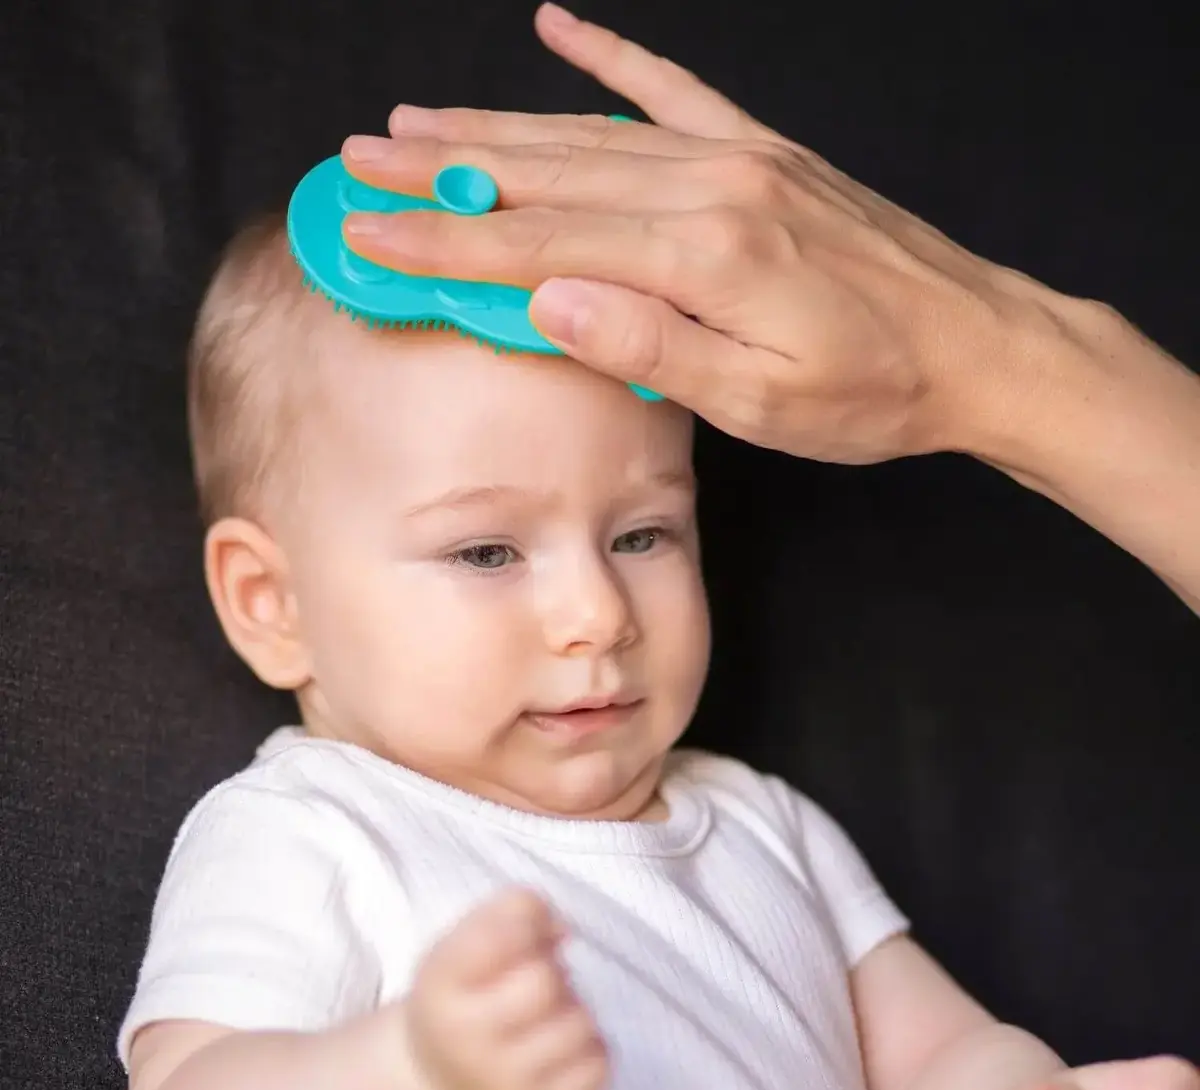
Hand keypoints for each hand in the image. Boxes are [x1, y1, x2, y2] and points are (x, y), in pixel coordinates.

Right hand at [340, 3, 1087, 465]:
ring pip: (589, 134)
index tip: (368, 234)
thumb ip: (655, 349)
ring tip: (418, 122)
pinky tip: (561, 28)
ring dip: (495, 127)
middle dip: (443, 175)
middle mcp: (712, 187)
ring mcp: (739, 159)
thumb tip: (550, 301)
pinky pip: (673, 88)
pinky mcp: (764, 154)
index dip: (445, 242)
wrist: (979, 345)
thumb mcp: (762, 404)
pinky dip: (611, 60)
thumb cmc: (872, 392)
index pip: (542, 247)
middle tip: (360, 164)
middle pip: (547, 178)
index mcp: (703, 257)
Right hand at [404, 887, 607, 1089]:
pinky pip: (598, 1068)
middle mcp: (467, 1039)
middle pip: (542, 982)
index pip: (492, 939)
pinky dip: (593, 1047)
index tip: (524, 928)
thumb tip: (563, 927)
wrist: (442, 1075)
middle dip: (548, 967)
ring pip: (578, 1024)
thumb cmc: (463, 991)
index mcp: (442, 985)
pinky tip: (566, 1042)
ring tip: (548, 1010)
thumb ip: (510, 913)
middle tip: (533, 972)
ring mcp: (505, 1081)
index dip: (523, 921)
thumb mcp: (463, 941)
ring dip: (572, 1006)